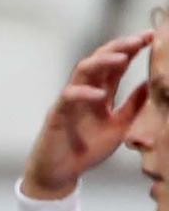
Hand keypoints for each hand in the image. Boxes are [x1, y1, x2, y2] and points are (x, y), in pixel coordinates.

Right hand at [23, 31, 153, 199]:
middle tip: (140, 39)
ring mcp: (69, 101)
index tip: (151, 37)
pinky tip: (99, 94)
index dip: (132, 49)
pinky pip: (68, 97)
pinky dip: (83, 93)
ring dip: (102, 62)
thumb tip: (152, 84)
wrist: (60, 172)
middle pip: (99, 59)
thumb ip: (133, 106)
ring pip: (82, 71)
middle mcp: (84, 91)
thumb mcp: (119, 126)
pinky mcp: (57, 114)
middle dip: (119, 47)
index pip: (116, 64)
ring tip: (122, 58)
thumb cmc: (85, 149)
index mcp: (100, 93)